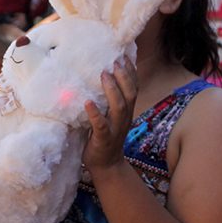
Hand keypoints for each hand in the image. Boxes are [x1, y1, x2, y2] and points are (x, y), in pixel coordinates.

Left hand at [83, 57, 137, 171]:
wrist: (107, 166)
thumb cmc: (104, 138)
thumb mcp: (110, 117)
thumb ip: (108, 102)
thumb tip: (98, 79)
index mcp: (126, 112)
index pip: (133, 89)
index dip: (131, 72)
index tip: (124, 56)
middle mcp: (124, 119)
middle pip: (130, 95)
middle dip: (124, 77)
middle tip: (115, 61)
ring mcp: (115, 129)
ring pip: (119, 107)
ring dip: (112, 90)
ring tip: (103, 75)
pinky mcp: (103, 139)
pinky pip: (101, 126)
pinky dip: (95, 114)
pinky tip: (88, 102)